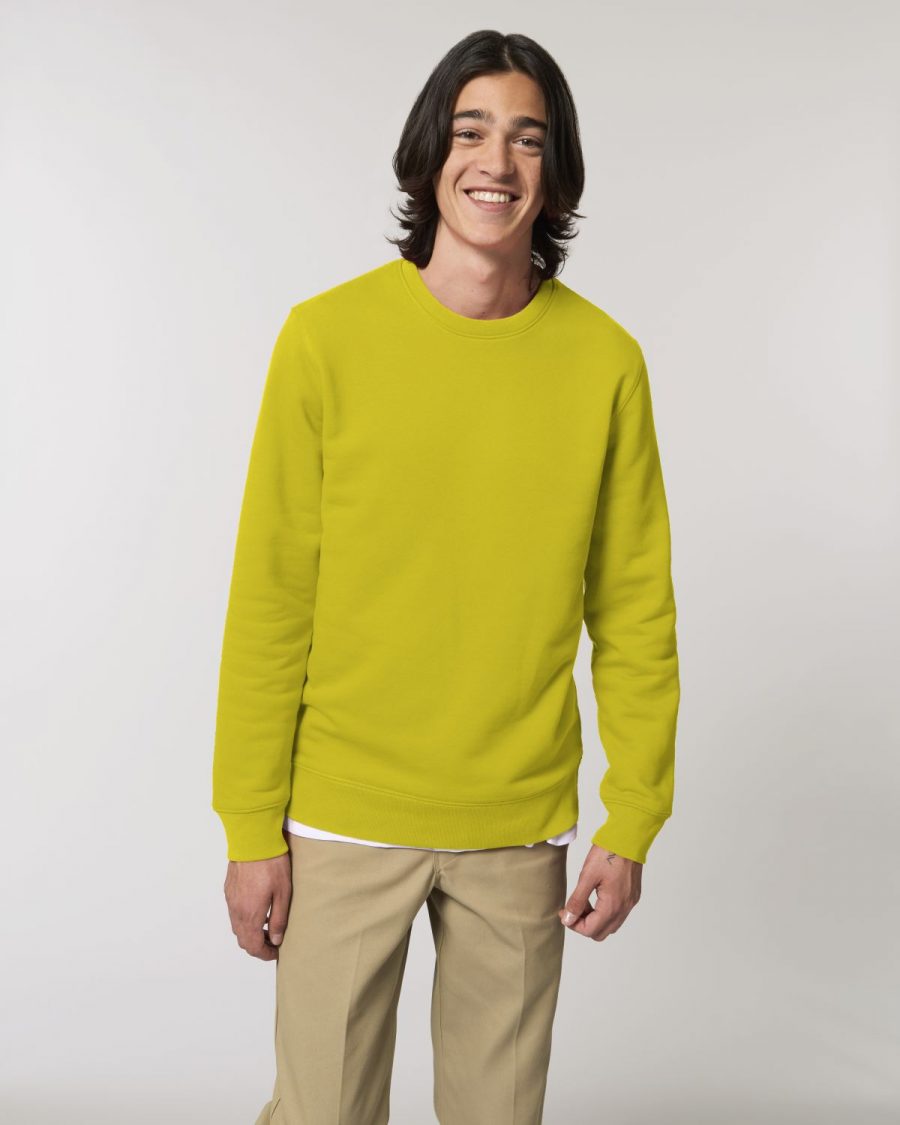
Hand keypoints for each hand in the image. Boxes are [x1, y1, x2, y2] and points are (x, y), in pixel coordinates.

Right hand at [223, 839, 292, 960]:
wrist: (253, 840)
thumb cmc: (271, 864)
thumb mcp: (283, 893)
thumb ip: (278, 919)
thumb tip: (275, 940)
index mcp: (250, 915)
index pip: (253, 946)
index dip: (264, 954)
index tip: (276, 952)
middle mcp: (236, 911)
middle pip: (243, 939)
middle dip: (257, 945)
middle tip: (273, 941)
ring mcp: (231, 900)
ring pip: (237, 927)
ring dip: (250, 932)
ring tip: (267, 925)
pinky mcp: (229, 889)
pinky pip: (234, 912)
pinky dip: (245, 919)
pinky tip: (258, 909)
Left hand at [558, 844, 641, 940]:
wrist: (628, 838)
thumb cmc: (608, 854)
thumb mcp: (587, 876)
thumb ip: (577, 900)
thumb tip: (568, 919)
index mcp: (613, 905)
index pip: (590, 930)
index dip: (573, 924)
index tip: (564, 912)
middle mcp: (624, 908)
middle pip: (600, 932)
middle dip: (584, 924)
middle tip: (573, 907)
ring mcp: (630, 903)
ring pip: (610, 924)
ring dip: (594, 918)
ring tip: (583, 899)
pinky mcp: (632, 896)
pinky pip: (617, 914)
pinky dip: (604, 911)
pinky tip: (596, 895)